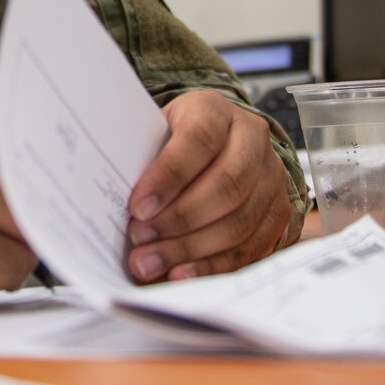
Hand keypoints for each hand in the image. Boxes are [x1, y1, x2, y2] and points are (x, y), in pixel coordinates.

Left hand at [125, 91, 291, 283]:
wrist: (216, 143)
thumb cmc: (174, 141)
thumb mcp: (154, 134)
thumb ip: (139, 159)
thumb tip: (108, 197)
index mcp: (216, 111)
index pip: (198, 140)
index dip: (168, 176)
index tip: (137, 207)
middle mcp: (252, 140)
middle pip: (227, 185)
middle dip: (179, 220)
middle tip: (140, 241)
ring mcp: (271, 178)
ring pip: (239, 221)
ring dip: (191, 249)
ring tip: (151, 262)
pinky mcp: (277, 213)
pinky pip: (248, 247)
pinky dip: (212, 265)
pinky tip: (181, 274)